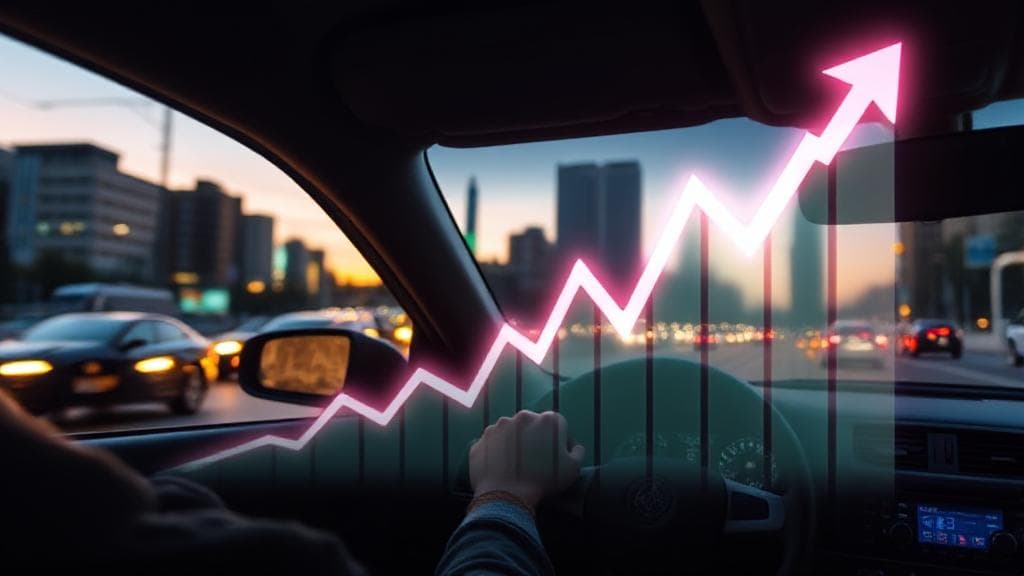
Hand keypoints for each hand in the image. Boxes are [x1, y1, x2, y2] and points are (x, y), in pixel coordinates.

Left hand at [469, 410, 585, 510]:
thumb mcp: (573, 469)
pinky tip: (501, 469)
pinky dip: (496, 454)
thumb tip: (574, 447)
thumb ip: (578, 452)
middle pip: (532, 426)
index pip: (557, 426)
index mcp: (547, 420)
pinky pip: (492, 445)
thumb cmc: (544, 481)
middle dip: (534, 439)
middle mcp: (522, 417)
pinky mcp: (481, 440)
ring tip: (516, 466)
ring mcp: (498, 427)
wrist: (507, 495)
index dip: (559, 443)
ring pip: (510, 433)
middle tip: (535, 462)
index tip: (556, 459)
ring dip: (514, 444)